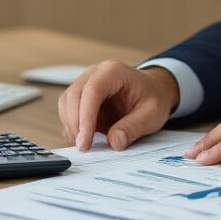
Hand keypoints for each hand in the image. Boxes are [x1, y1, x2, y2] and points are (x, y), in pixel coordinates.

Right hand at [57, 61, 179, 151]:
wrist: (154, 90)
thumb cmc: (153, 97)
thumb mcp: (152, 114)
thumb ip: (134, 127)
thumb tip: (114, 141)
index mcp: (114, 71)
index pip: (92, 91)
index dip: (85, 117)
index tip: (85, 141)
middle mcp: (95, 73)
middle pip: (73, 96)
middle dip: (75, 124)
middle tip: (84, 147)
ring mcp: (86, 82)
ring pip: (66, 103)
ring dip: (72, 125)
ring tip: (86, 144)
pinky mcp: (81, 96)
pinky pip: (68, 110)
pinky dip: (72, 126)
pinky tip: (84, 138)